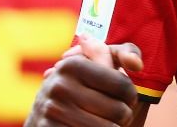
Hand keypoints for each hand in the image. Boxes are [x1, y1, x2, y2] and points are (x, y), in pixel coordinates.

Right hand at [26, 34, 143, 126]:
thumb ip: (117, 56)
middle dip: (124, 115)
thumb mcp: (92, 66)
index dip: (130, 96)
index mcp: (72, 64)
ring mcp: (53, 111)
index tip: (127, 99)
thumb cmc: (75, 89)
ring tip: (108, 123)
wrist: (40, 119)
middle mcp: (60, 86)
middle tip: (118, 115)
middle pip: (118, 110)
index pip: (122, 84)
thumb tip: (137, 64)